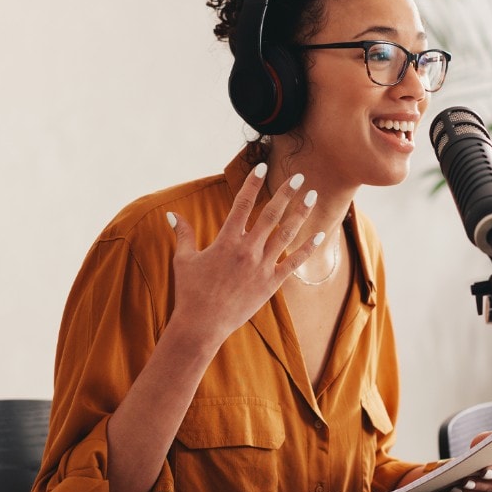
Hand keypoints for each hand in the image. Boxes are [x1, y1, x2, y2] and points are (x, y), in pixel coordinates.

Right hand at [165, 165, 319, 344]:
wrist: (202, 324)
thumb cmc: (190, 292)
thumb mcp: (184, 260)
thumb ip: (183, 234)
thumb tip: (172, 214)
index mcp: (226, 241)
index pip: (242, 204)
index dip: (252, 183)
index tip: (262, 167)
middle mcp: (247, 250)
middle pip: (271, 215)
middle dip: (286, 193)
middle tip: (299, 176)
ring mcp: (261, 267)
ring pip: (286, 234)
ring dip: (300, 214)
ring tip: (312, 196)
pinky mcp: (271, 284)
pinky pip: (293, 263)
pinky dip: (307, 248)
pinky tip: (319, 234)